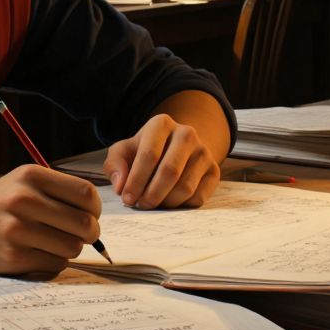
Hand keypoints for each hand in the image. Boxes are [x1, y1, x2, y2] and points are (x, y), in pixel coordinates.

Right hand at [0, 164, 101, 275]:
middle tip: (78, 235)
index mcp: (31, 176)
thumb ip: (58, 191)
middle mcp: (24, 200)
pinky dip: (54, 262)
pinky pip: (55, 264)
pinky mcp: (13, 256)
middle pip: (85, 224)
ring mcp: (17, 229)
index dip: (95, 209)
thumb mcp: (22, 183)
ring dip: (69, 249)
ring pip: (73, 247)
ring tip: (52, 243)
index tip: (89, 215)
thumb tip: (96, 215)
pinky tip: (38, 253)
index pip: (86, 193)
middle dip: (89, 234)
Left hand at [104, 114, 220, 208]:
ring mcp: (204, 152)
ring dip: (165, 203)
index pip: (149, 155)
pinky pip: (198, 197)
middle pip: (169, 171)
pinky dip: (181, 206)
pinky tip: (170, 201)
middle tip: (141, 205)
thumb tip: (120, 185)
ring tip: (153, 203)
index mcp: (161, 124)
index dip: (136, 181)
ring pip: (185, 187)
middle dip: (151, 194)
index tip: (126, 198)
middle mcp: (187, 134)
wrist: (176, 149)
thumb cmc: (144, 151)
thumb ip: (114, 165)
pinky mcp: (214, 171)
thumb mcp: (124, 152)